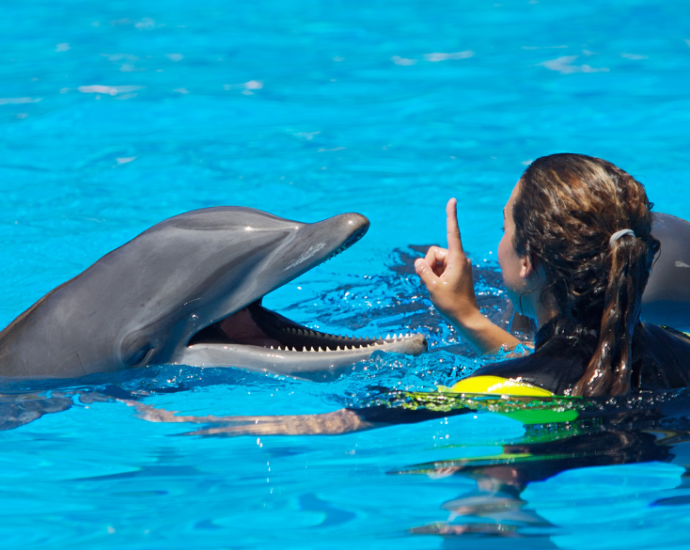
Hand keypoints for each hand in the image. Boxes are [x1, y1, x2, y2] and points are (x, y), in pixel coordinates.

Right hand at [414, 198, 480, 327]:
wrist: (466, 319)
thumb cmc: (452, 304)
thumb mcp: (433, 287)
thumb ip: (423, 271)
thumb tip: (419, 262)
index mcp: (457, 259)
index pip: (453, 233)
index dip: (451, 216)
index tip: (452, 201)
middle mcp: (460, 259)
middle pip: (435, 252)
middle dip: (430, 265)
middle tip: (434, 283)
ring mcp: (459, 266)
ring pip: (436, 261)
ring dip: (433, 272)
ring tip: (439, 287)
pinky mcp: (457, 272)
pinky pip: (441, 268)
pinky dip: (436, 276)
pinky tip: (441, 288)